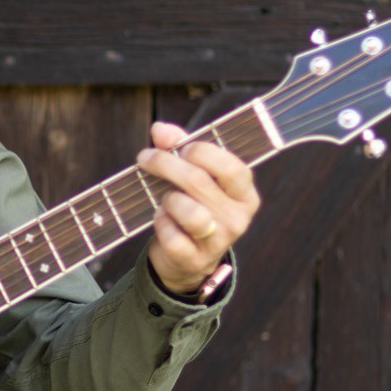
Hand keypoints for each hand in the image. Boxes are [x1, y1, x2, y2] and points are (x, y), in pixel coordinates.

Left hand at [139, 122, 259, 294]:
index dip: (202, 152)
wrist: (186, 258)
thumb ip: (179, 148)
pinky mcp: (195, 260)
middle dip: (166, 164)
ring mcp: (218, 242)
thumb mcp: (192, 175)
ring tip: (164, 199)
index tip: (180, 148)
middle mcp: (237, 219)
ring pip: (190, 212)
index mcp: (244, 194)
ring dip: (168, 200)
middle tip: (146, 158)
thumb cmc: (191, 205)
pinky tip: (161, 219)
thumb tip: (160, 130)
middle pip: (199, 182)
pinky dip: (160, 224)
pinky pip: (172, 236)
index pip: (231, 168)